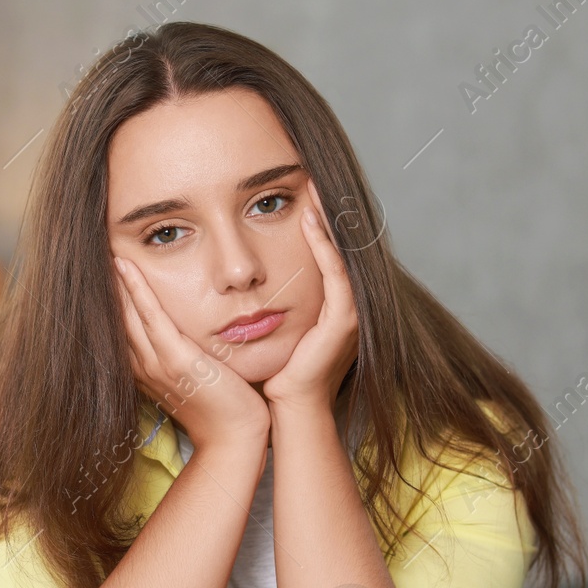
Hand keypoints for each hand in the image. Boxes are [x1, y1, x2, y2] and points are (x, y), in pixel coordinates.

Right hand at [114, 256, 270, 452]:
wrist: (235, 438)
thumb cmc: (224, 409)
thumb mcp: (198, 377)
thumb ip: (185, 355)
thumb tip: (187, 332)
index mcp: (146, 370)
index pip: (120, 326)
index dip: (109, 297)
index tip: (102, 267)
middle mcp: (143, 366)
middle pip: (115, 317)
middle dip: (104, 284)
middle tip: (94, 249)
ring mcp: (157, 364)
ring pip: (127, 313)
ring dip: (114, 280)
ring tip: (103, 247)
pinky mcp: (176, 360)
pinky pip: (150, 316)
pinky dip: (136, 289)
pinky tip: (124, 266)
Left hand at [260, 179, 358, 409]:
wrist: (291, 410)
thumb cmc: (276, 373)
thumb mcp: (272, 328)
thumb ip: (266, 302)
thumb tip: (238, 280)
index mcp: (331, 305)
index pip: (327, 253)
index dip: (318, 223)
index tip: (301, 192)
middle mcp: (346, 304)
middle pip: (339, 247)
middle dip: (328, 212)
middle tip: (312, 177)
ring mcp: (350, 312)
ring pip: (342, 254)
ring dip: (329, 221)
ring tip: (314, 189)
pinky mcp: (344, 321)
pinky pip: (336, 274)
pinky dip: (325, 246)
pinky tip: (311, 222)